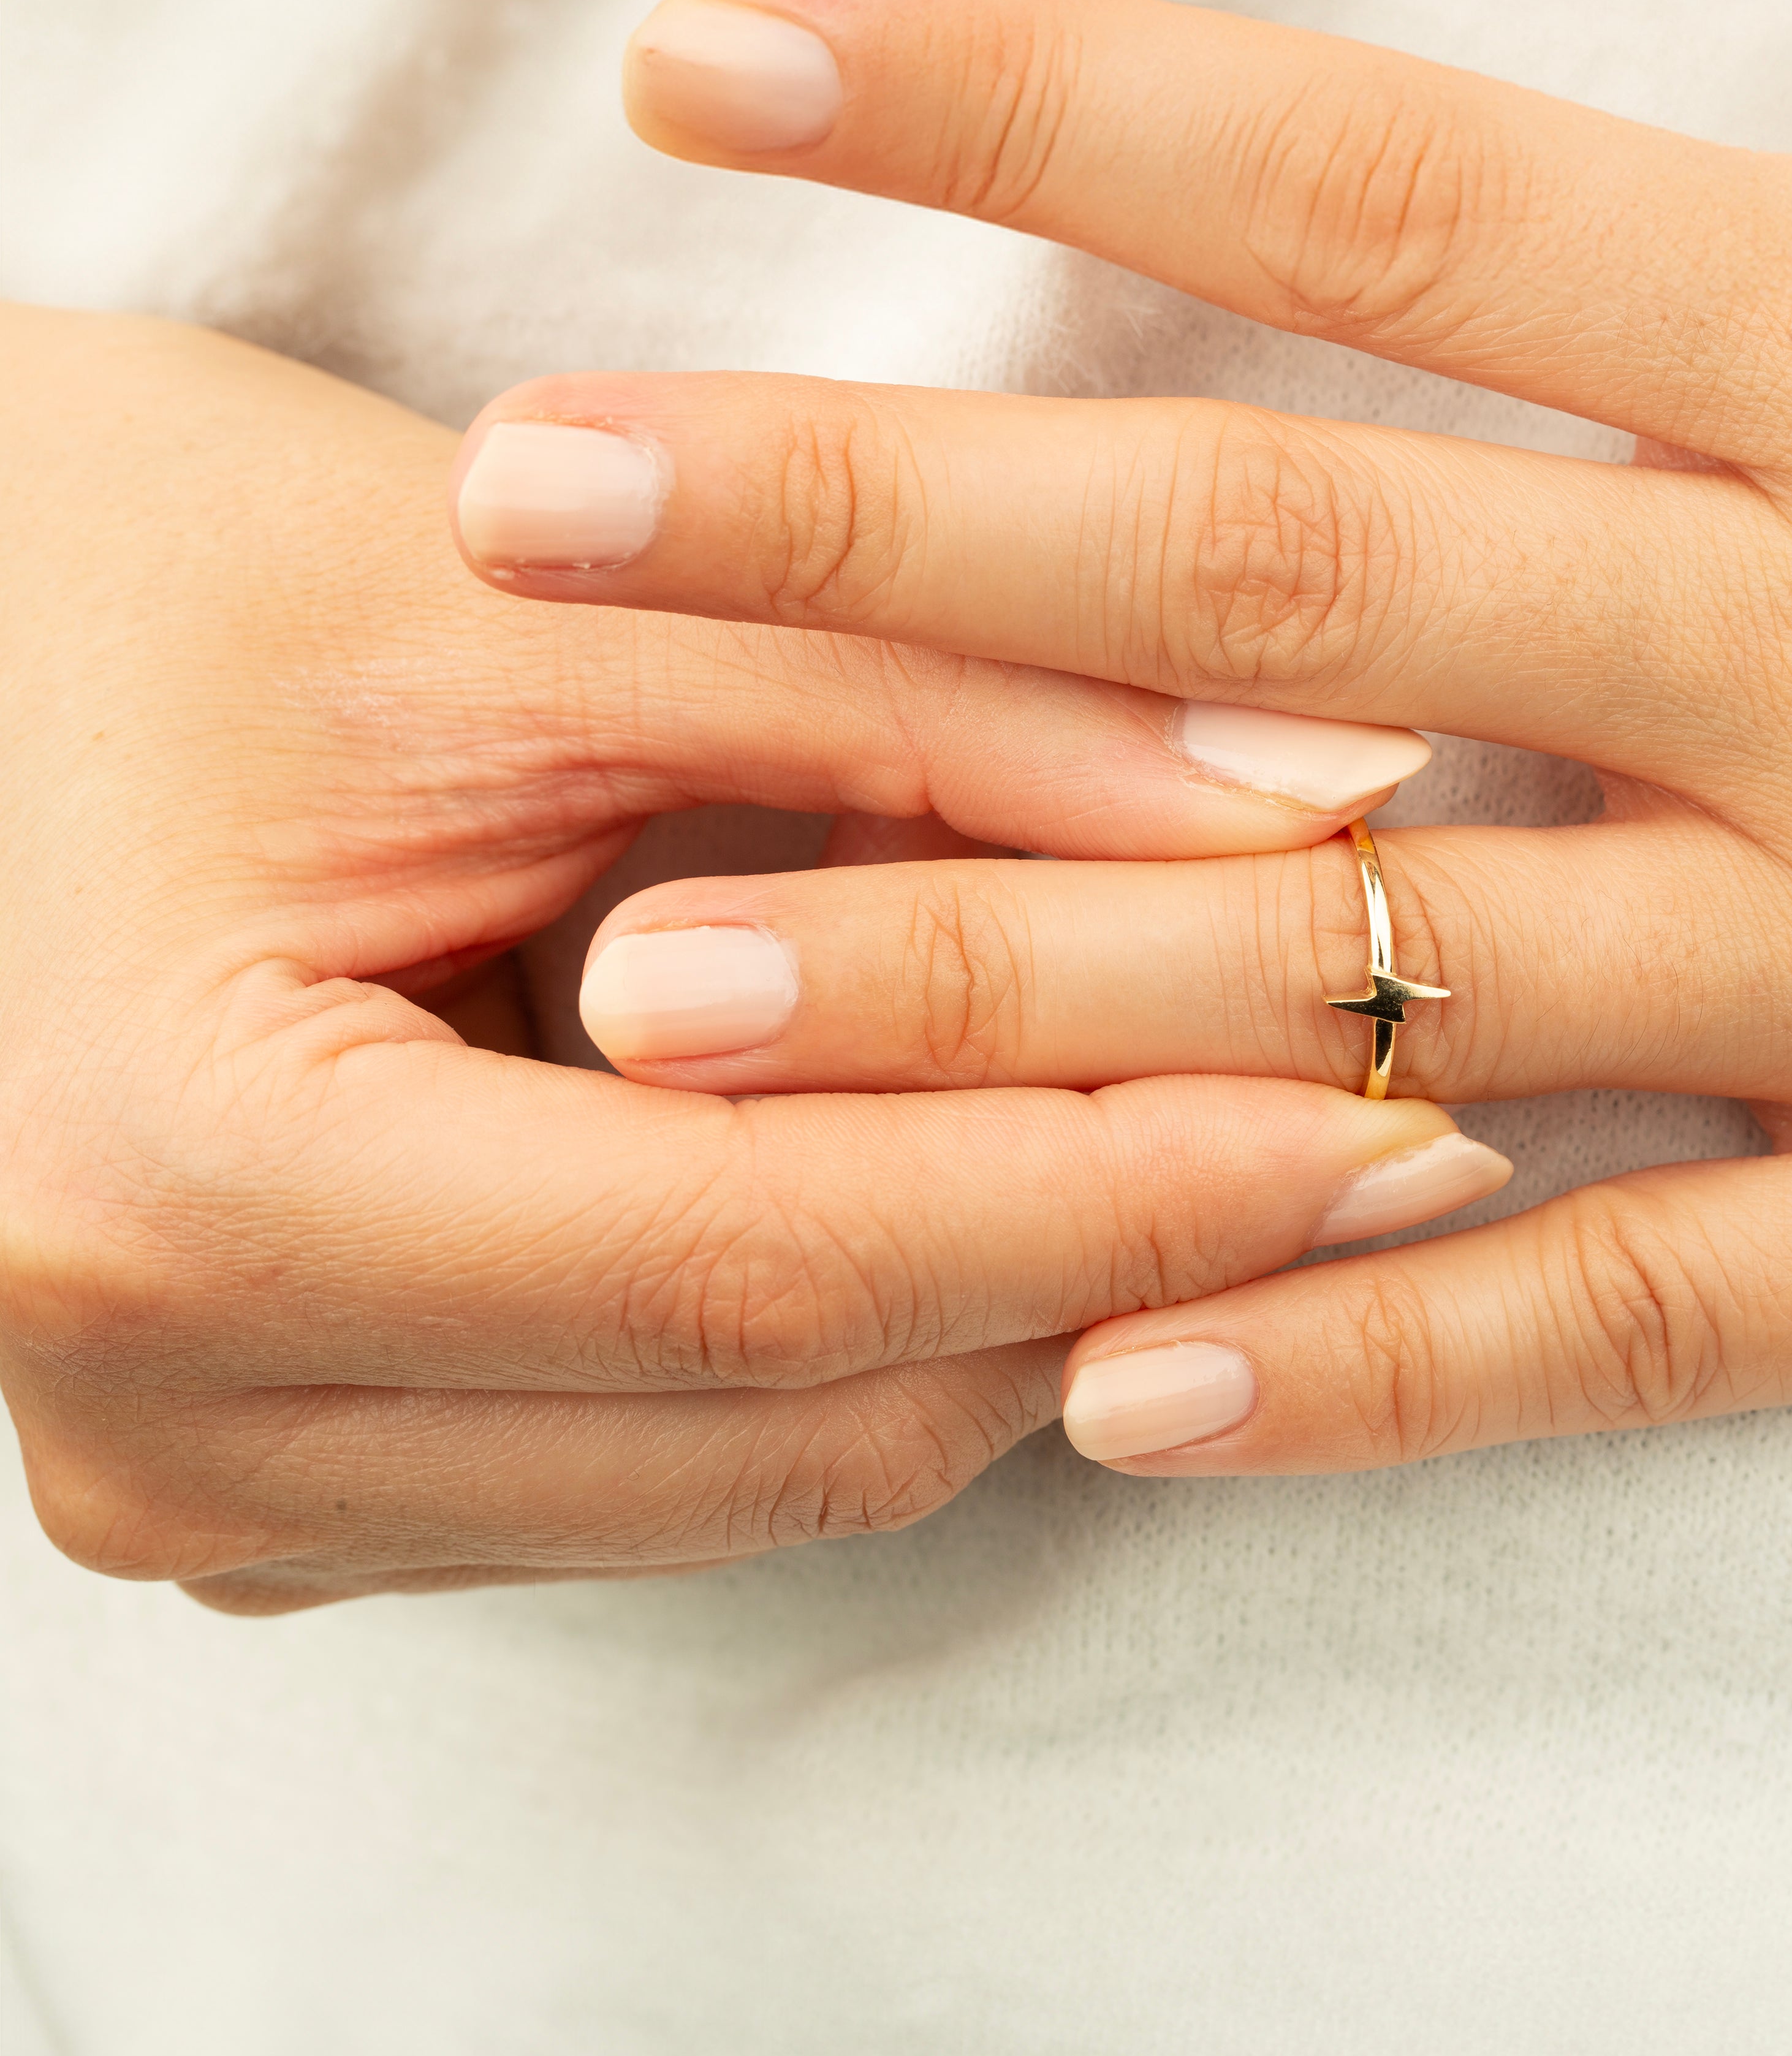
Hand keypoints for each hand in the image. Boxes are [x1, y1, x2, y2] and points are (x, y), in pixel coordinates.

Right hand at [0, 307, 1491, 1607]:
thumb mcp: (520, 600)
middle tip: (1398, 1133)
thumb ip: (922, 695)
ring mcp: (222, 1488)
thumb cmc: (106, 567)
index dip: (1115, 1189)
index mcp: (179, 1190)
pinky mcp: (292, 1481)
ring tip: (1257, 1160)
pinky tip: (1027, 1202)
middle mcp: (171, 1415)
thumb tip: (1323, 786)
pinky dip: (872, 1346)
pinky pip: (673, 1469)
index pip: (769, 1262)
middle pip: (785, 1413)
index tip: (1390, 1100)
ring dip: (1019, 1324)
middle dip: (1116, 1277)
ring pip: (756, 1479)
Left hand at [454, 0, 1791, 1473]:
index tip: (728, 57)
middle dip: (872, 542)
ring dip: (998, 993)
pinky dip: (1370, 1363)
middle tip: (533, 523)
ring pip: (1373, 987)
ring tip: (669, 1001)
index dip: (1030, 100)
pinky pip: (1629, 1321)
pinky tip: (1107, 1386)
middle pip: (1265, 581)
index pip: (1373, 189)